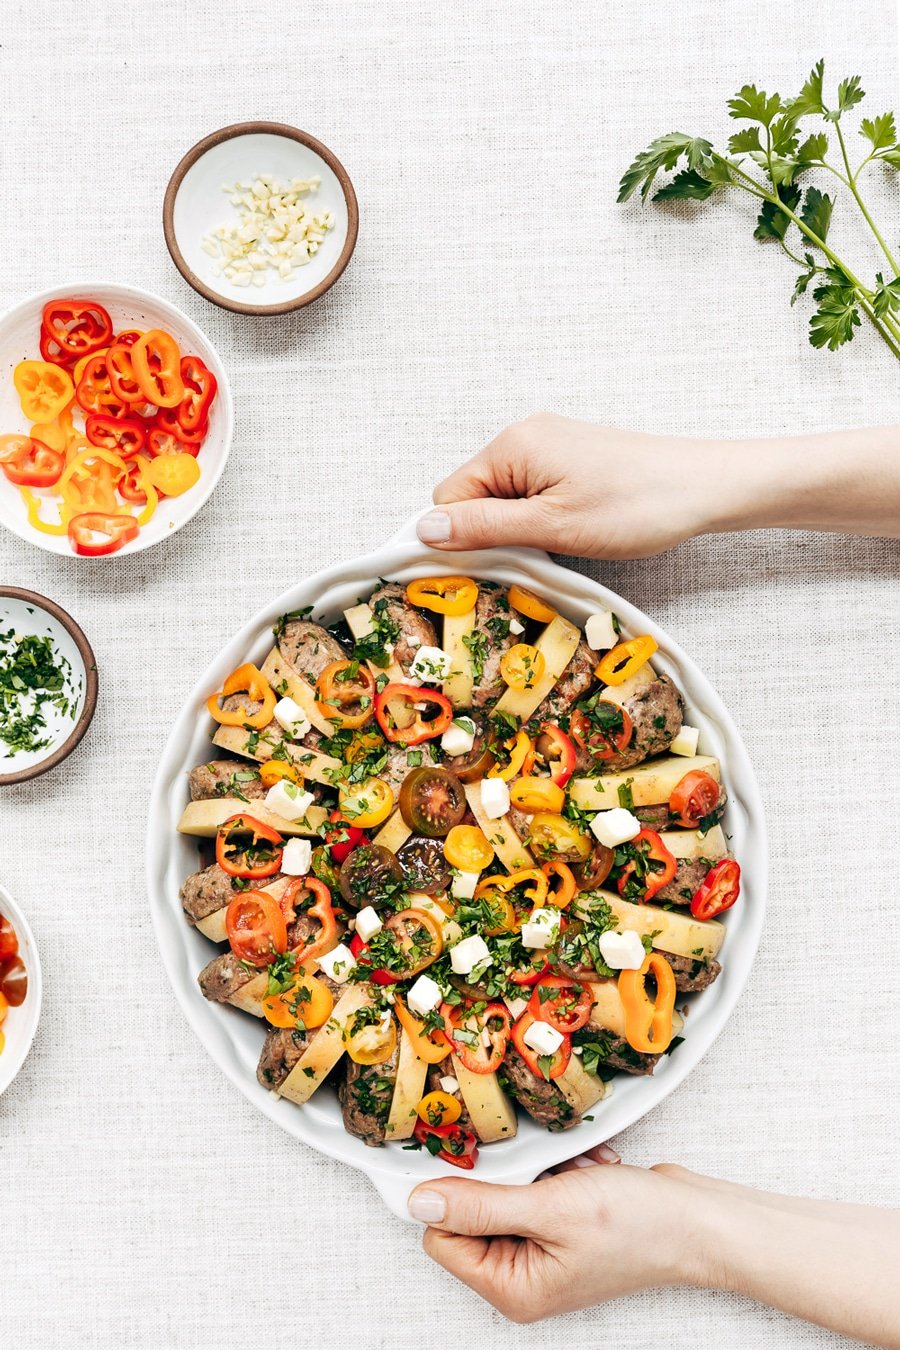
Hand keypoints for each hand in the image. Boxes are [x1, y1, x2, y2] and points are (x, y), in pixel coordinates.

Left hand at [407, 1147, 713, 1322]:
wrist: (699, 1220)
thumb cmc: (636, 1226)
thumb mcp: (550, 1210)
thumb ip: (480, 1205)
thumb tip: (419, 1201)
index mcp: (511, 1288)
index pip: (441, 1237)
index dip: (455, 1196)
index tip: (483, 1163)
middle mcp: (521, 1274)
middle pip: (473, 1210)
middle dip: (510, 1179)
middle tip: (548, 1174)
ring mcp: (542, 1248)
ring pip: (507, 1188)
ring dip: (541, 1169)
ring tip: (578, 1175)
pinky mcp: (561, 1223)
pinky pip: (538, 1183)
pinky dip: (562, 1169)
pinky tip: (592, 1173)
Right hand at [416, 413, 899, 556]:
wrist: (706, 487)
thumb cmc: (635, 506)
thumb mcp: (552, 526)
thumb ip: (484, 529)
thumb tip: (422, 529)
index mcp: (510, 446)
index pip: (448, 498)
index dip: (460, 538)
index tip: (487, 568)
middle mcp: (523, 437)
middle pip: (473, 498)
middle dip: (490, 535)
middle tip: (532, 558)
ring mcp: (548, 446)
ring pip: (502, 501)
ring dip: (518, 531)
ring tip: (558, 546)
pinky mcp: (570, 460)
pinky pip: (529, 495)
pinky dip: (539, 521)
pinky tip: (570, 534)